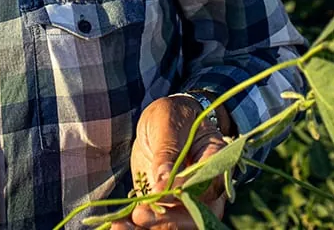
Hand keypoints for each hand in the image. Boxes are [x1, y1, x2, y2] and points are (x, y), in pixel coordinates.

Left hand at [111, 96, 227, 228]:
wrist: (163, 121)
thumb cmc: (172, 115)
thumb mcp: (167, 124)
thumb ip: (167, 152)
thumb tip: (163, 186)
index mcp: (216, 161)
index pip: (207, 187)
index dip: (185, 196)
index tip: (159, 193)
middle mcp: (206, 188)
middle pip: (194, 216)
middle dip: (167, 221)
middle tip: (139, 216)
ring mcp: (187, 200)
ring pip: (175, 225)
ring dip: (150, 228)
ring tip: (121, 226)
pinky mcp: (167, 206)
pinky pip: (157, 222)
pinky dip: (137, 226)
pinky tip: (118, 225)